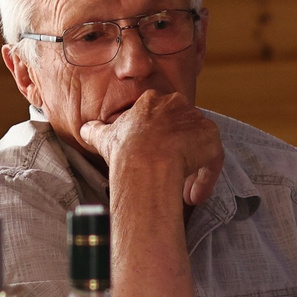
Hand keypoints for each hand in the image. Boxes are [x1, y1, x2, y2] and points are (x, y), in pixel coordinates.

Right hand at [78, 91, 225, 206]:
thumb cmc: (124, 150)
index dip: (158, 139)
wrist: (145, 161)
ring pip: (198, 145)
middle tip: (170, 174)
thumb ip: (95, 131)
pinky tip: (193, 196)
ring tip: (184, 191)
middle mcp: (177, 104)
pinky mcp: (211, 138)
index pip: (160, 116)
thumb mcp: (104, 137)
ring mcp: (196, 120)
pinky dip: (205, 178)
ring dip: (193, 168)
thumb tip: (84, 129)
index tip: (153, 157)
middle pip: (182, 128)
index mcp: (152, 101)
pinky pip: (212, 159)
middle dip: (178, 151)